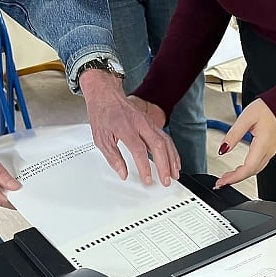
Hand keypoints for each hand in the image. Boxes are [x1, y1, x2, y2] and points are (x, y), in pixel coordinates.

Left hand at [80, 70, 179, 185]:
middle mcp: (140, 123)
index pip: (139, 150)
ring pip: (165, 141)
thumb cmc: (103, 114)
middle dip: (164, 165)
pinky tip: (174, 161)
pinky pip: (166, 138)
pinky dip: (172, 151)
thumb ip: (113, 157)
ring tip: (174, 174)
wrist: (106, 95)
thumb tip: (122, 172)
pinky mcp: (151, 123)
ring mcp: (148, 122)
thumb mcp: (100, 138)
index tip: (147, 179)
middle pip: (157, 146)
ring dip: (172, 159)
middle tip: (166, 180)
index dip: (145, 167)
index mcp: (125, 127)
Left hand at [215, 99, 275, 188]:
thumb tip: (223, 149)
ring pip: (255, 170)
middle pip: (250, 172)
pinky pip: (258, 165)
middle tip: (221, 182)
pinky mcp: (269, 150)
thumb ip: (233, 135)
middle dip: (235, 179)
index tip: (223, 182)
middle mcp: (268, 151)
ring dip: (240, 176)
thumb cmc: (267, 109)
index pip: (248, 168)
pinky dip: (247, 171)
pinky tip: (239, 170)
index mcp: (262, 145)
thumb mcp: (246, 119)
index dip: (234, 177)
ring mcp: (270, 152)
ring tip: (227, 178)